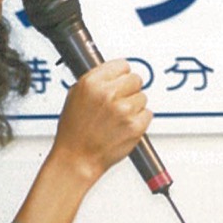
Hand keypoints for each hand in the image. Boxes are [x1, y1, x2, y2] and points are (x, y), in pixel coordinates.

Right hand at [50, 58, 151, 185]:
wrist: (77, 158)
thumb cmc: (74, 131)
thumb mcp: (76, 96)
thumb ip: (97, 81)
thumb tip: (113, 72)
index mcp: (92, 83)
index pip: (122, 65)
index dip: (121, 75)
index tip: (120, 81)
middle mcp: (108, 94)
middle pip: (136, 79)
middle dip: (130, 90)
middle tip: (120, 102)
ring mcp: (123, 109)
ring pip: (143, 97)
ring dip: (135, 107)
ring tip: (118, 118)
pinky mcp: (135, 125)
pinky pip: (148, 114)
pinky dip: (140, 121)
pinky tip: (124, 127)